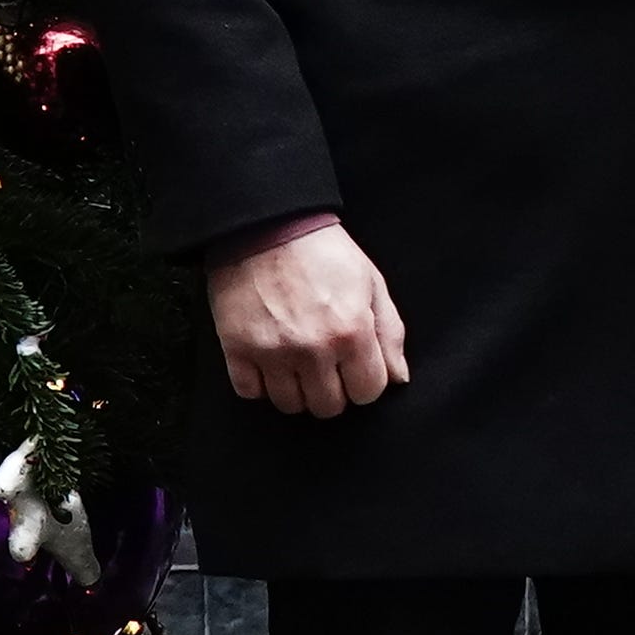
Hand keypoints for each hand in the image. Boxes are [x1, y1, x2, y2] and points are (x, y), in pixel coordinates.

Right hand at [211, 219, 410, 420]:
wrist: (266, 227)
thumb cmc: (324, 253)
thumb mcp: (371, 283)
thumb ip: (389, 333)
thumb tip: (398, 378)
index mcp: (351, 332)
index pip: (368, 392)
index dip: (366, 384)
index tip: (356, 369)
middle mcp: (312, 349)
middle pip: (328, 407)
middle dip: (333, 392)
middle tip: (328, 368)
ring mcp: (271, 352)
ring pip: (289, 405)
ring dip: (298, 391)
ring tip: (299, 365)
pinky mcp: (236, 349)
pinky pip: (250, 392)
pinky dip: (260, 384)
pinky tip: (269, 362)